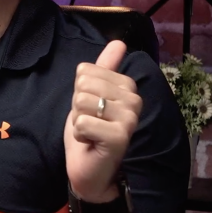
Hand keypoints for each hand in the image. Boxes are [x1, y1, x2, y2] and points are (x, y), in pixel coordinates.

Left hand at [64, 40, 141, 202]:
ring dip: (77, 120)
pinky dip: (79, 134)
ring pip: (81, 101)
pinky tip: (91, 142)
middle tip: (90, 122)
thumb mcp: (91, 95)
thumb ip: (104, 69)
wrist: (90, 170)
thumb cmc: (90, 131)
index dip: (78, 91)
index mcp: (127, 86)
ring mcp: (130, 119)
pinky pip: (82, 122)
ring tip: (91, 132)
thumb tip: (119, 42)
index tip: (91, 109)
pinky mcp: (120, 137)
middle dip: (77, 106)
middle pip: (83, 83)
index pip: (85, 70)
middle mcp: (134, 100)